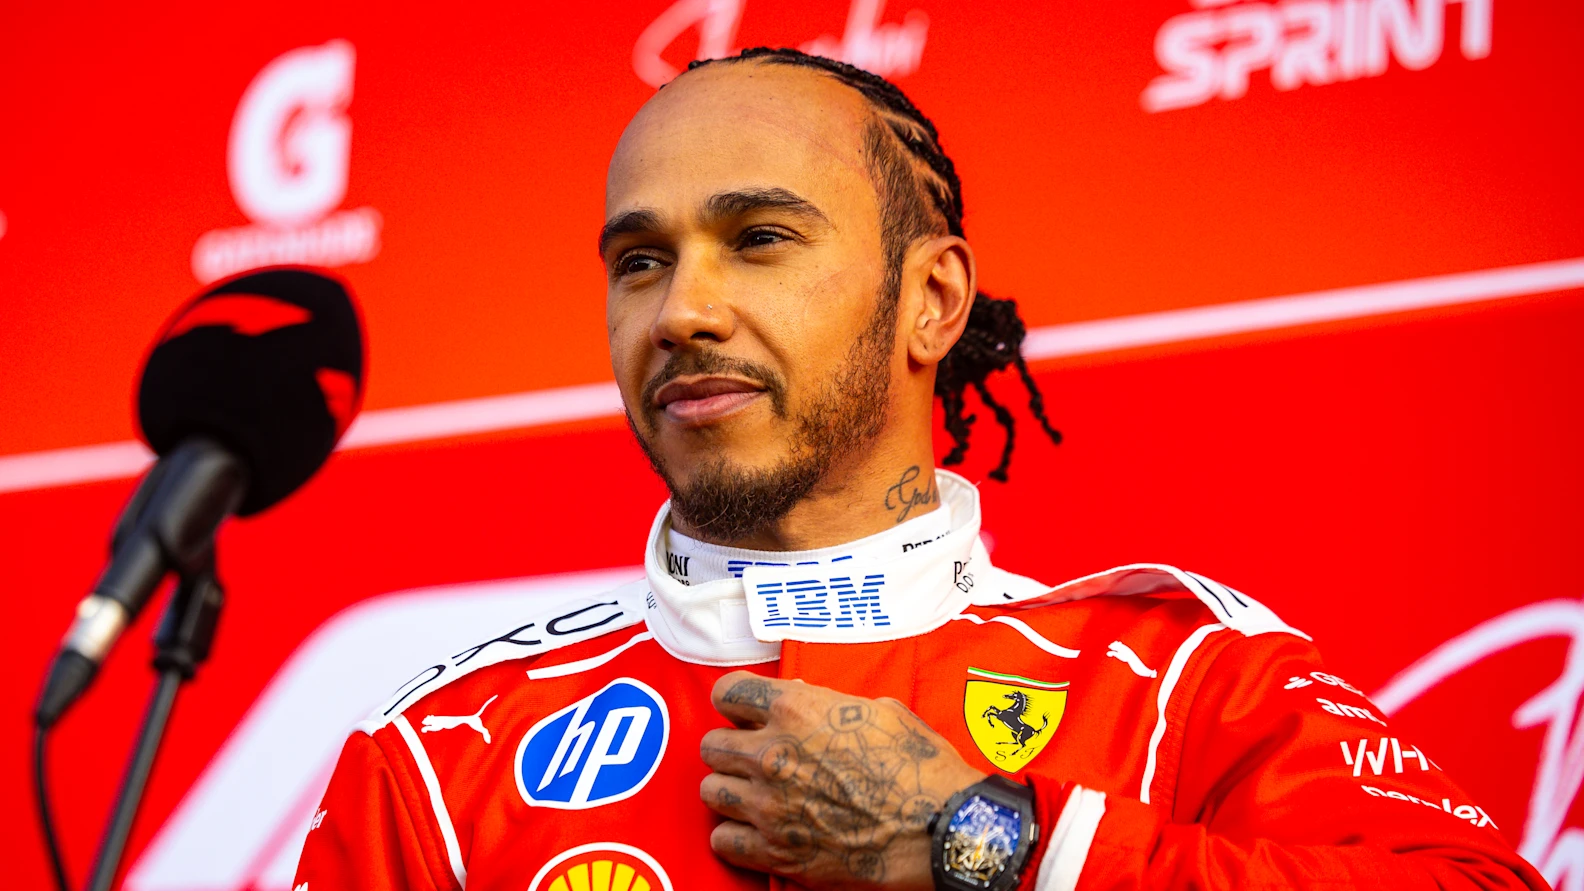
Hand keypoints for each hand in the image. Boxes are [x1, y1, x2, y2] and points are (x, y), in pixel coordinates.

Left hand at [700, 671, 987, 887]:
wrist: (939, 828)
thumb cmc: (919, 767)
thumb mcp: (879, 711)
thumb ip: (826, 703)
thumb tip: (800, 700)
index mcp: (795, 710)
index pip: (727, 693)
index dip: (733, 702)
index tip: (741, 712)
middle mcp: (772, 754)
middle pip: (712, 745)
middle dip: (730, 748)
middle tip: (751, 757)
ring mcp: (769, 806)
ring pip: (710, 791)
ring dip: (729, 790)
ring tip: (752, 794)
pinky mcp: (776, 852)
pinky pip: (723, 840)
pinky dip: (735, 836)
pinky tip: (755, 831)